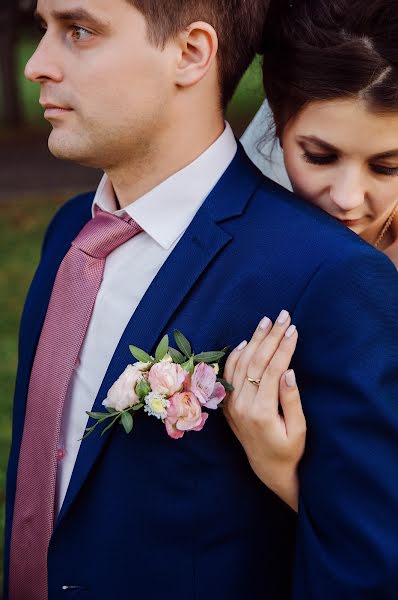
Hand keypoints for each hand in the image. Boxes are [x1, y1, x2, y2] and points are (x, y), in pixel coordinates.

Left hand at [223, 311, 305, 511]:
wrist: (267, 468)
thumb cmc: (289, 450)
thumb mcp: (298, 430)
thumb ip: (292, 401)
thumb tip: (289, 371)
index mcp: (260, 412)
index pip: (271, 370)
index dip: (283, 348)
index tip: (293, 329)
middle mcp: (241, 406)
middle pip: (255, 362)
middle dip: (270, 336)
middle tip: (283, 316)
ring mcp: (231, 404)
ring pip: (240, 364)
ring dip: (253, 340)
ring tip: (266, 322)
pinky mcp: (228, 404)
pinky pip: (229, 374)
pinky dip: (237, 355)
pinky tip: (247, 341)